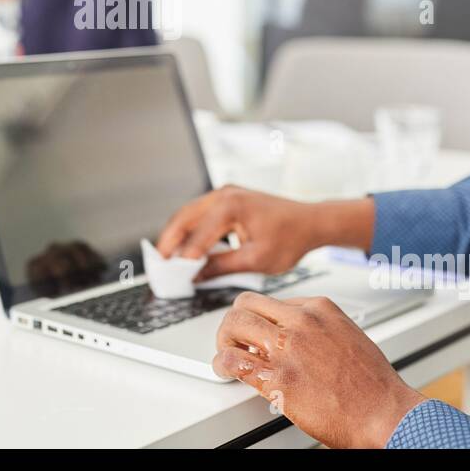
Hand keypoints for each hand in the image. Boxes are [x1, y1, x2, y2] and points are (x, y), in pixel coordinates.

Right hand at [156, 186, 371, 280]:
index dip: (183, 258)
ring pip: (189, 213)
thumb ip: (221, 267)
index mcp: (231, 207)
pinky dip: (190, 229)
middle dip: (169, 242)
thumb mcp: (255, 260)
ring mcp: (226, 194)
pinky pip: (201, 212)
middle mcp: (225, 195)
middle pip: (184, 217)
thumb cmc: (291, 237)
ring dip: (177, 234)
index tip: (173, 276)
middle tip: (158, 264)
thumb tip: (196, 274)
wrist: (311, 222)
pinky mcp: (229, 198)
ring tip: (167, 257)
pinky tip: (187, 246)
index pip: (197, 235)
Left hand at [213, 292, 423, 447]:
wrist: (385, 412)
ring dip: (225, 340)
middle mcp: (302, 322)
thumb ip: (318, 328)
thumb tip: (293, 332)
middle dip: (235, 322)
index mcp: (319, 309)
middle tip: (234, 339)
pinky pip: (236, 361)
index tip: (256, 331)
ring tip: (228, 353)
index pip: (271, 300)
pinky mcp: (280, 379)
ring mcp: (289, 349)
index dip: (259, 318)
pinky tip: (225, 369)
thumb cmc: (371, 382)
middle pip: (246, 305)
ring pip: (235, 325)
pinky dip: (222, 363)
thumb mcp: (347, 335)